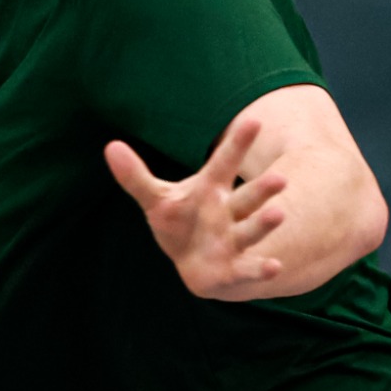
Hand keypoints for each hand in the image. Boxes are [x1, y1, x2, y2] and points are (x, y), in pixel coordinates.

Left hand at [104, 118, 288, 299]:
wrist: (197, 264)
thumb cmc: (180, 223)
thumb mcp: (156, 198)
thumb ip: (135, 176)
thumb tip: (110, 146)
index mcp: (211, 190)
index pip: (224, 163)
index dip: (237, 144)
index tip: (254, 120)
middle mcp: (229, 213)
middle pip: (247, 198)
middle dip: (262, 189)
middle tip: (281, 177)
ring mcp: (234, 241)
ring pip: (251, 230)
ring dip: (265, 223)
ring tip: (279, 213)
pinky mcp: (234, 269)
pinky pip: (249, 269)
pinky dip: (261, 269)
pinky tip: (274, 268)